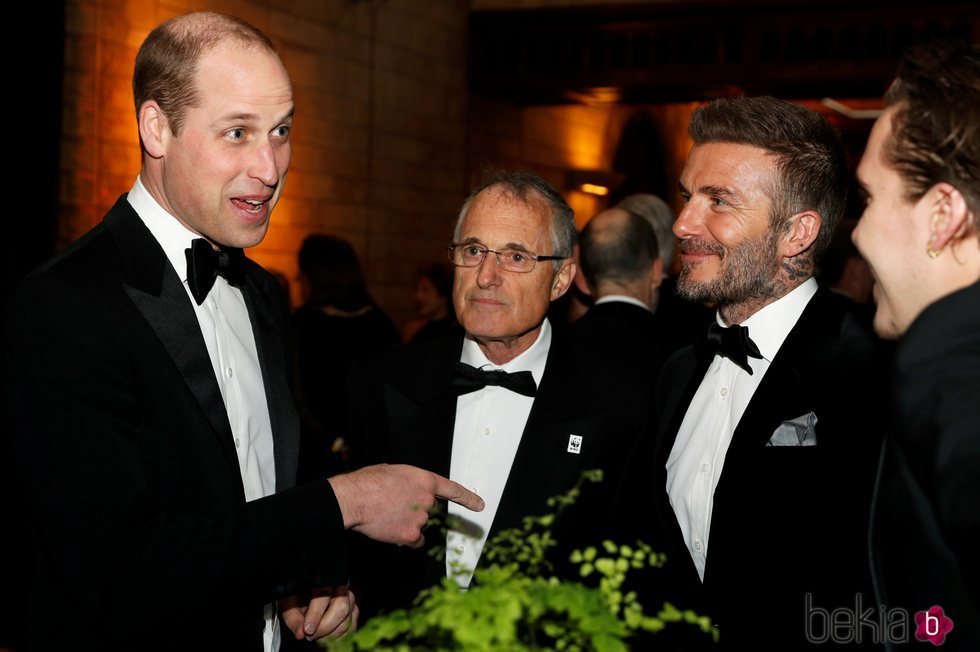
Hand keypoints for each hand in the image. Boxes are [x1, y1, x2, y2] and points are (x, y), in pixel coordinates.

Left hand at [280, 584, 357, 640]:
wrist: (306, 597)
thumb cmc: (297, 598)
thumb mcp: (289, 604)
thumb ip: (292, 618)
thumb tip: (300, 633)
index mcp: (323, 580)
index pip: (323, 595)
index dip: (316, 614)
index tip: (307, 630)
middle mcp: (340, 586)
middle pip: (341, 608)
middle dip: (325, 627)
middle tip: (310, 635)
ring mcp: (350, 598)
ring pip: (348, 620)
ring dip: (330, 635)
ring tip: (316, 637)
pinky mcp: (354, 610)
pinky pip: (352, 628)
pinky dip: (339, 638)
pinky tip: (326, 638)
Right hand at [328, 463, 483, 546]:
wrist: (354, 499)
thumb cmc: (368, 482)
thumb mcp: (393, 471)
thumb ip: (408, 482)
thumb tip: (407, 490)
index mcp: (425, 480)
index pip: (453, 490)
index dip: (468, 499)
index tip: (480, 506)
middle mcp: (428, 500)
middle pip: (430, 510)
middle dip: (417, 510)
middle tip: (396, 507)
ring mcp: (421, 519)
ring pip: (421, 526)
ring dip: (409, 523)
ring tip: (388, 515)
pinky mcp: (411, 535)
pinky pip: (416, 541)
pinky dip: (407, 539)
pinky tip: (393, 530)